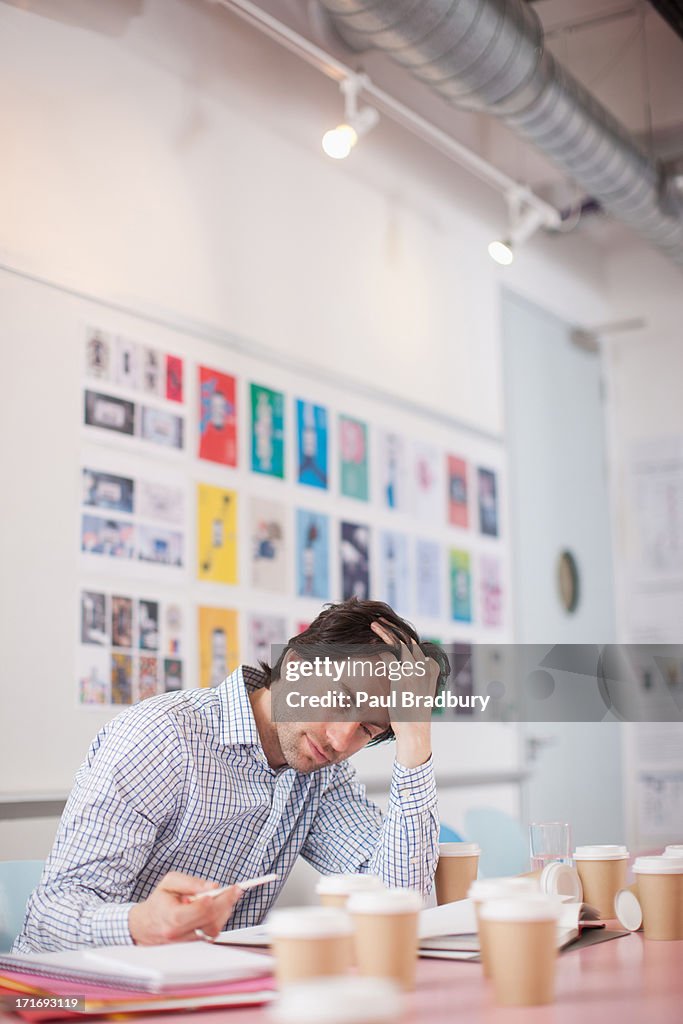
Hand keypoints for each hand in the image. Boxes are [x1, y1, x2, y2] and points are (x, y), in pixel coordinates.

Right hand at [128, 871, 242, 944]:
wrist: (145, 926)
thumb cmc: (159, 902)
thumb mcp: (169, 883)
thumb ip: (191, 882)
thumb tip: (212, 886)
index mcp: (172, 917)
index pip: (201, 910)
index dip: (218, 898)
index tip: (230, 888)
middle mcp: (179, 934)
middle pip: (211, 921)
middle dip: (226, 903)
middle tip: (235, 890)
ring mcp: (187, 943)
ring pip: (214, 929)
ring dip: (224, 912)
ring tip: (223, 898)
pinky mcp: (194, 946)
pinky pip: (212, 933)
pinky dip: (218, 919)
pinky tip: (216, 908)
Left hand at [370, 620, 438, 768]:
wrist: (415, 732)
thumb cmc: (414, 713)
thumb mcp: (419, 690)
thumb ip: (414, 674)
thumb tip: (399, 662)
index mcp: (431, 667)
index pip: (414, 644)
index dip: (400, 633)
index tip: (389, 626)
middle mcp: (425, 666)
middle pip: (407, 639)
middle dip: (392, 628)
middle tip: (380, 620)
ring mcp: (414, 671)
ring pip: (398, 643)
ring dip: (384, 632)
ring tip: (374, 625)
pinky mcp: (402, 677)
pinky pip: (388, 656)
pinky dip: (378, 647)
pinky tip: (370, 643)